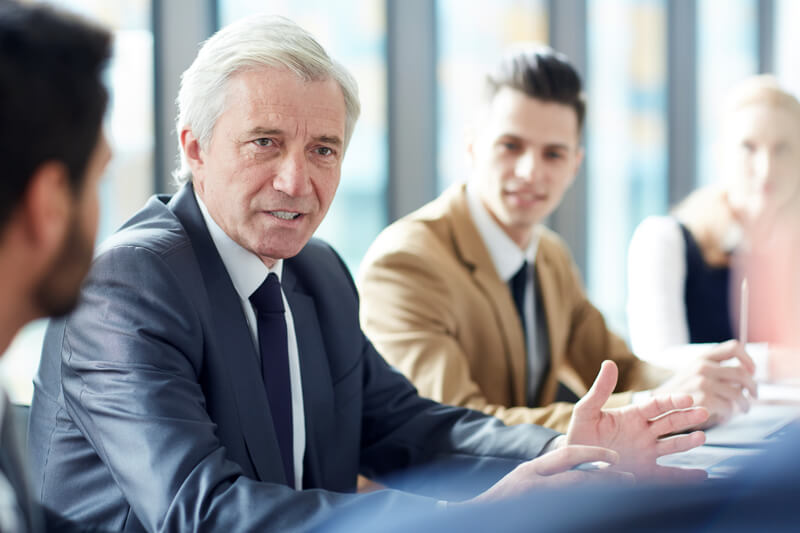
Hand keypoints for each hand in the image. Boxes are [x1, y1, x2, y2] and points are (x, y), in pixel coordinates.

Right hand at [468, 444, 631, 503]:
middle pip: (579, 479)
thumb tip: (580, 469)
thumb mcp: (522, 480)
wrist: (477, 519)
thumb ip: (547, 474)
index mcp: (530, 471)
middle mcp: (534, 485)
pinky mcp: (543, 517)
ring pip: (579, 498)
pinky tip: (606, 514)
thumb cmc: (501, 503)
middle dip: (608, 480)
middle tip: (631, 480)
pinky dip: (590, 513)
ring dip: (604, 498)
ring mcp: (538, 502)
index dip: (595, 454)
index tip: (615, 459)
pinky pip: (572, 514)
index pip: (568, 455)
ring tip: (627, 498)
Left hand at [567, 360, 707, 480]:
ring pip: (673, 445)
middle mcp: (644, 433)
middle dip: (686, 417)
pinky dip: (685, 477)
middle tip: (703, 411)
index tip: (687, 398)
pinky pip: (668, 475)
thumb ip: (599, 390)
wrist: (576, 462)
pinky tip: (703, 476)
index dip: (672, 401)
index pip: (657, 405)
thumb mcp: (586, 411)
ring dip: (688, 441)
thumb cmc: (581, 434)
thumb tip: (609, 363)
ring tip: (702, 437)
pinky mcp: (646, 473)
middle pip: (670, 422)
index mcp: (633, 416)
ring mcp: (647, 453)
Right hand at [653, 340, 756, 426]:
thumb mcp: (693, 373)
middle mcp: (702, 367)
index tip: (751, 371)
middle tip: (753, 396)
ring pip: (738, 393)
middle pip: (742, 373)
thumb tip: (748, 373)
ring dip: (744, 405)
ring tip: (741, 410)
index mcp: (702, 357)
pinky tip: (723, 417)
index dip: (748, 360)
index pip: (734, 347)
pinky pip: (729, 407)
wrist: (657, 406)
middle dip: (753, 387)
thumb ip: (716, 370)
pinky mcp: (703, 399)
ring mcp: (702, 382)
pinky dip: (729, 415)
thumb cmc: (680, 393)